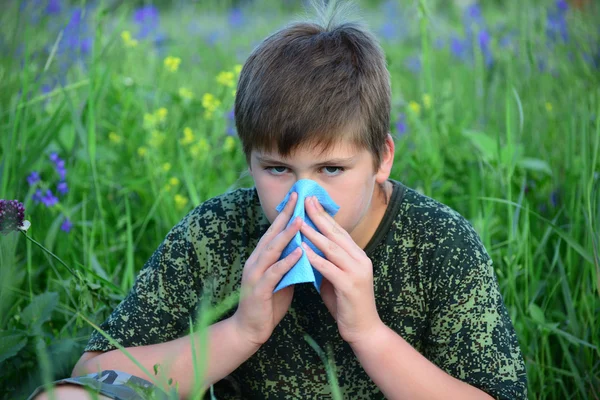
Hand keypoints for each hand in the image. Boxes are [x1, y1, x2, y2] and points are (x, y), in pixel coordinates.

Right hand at [232, 192, 301, 346]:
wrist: (249, 330)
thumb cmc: (267, 304)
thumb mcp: (281, 280)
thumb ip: (289, 264)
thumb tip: (305, 249)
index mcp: (261, 258)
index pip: (274, 231)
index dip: (285, 214)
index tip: (297, 198)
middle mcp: (256, 261)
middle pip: (272, 234)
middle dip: (285, 215)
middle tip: (297, 198)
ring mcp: (255, 274)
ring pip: (272, 250)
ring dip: (286, 235)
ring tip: (301, 221)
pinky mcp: (258, 290)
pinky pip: (274, 272)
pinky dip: (287, 261)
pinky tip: (299, 252)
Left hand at [300, 196, 383, 345]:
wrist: (364, 330)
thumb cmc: (347, 304)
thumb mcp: (336, 278)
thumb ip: (327, 262)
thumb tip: (309, 248)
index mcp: (358, 256)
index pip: (339, 231)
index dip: (325, 216)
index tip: (311, 201)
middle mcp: (360, 260)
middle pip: (336, 234)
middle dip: (319, 216)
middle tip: (306, 201)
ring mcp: (357, 272)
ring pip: (332, 248)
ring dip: (314, 234)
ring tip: (299, 222)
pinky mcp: (350, 286)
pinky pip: (329, 268)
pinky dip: (315, 258)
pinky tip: (302, 249)